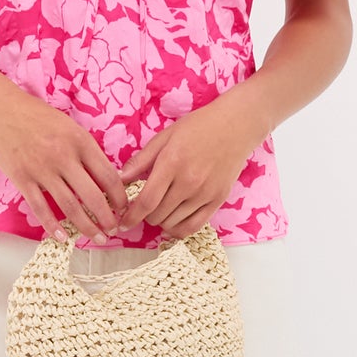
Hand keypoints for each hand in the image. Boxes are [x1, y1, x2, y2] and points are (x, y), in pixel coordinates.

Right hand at [0, 88, 130, 241]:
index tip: (123, 207)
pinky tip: (63, 237)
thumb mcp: (68, 126)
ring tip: (96, 237)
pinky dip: (52, 226)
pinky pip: (40, 208)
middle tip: (113, 229)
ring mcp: (41, 169)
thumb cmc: (35, 115)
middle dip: (107, 218)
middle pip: (92, 196)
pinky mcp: (22, 178)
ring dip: (86, 226)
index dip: (119, 196)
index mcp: (80, 141)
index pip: (108, 175)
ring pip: (69, 206)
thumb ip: (84, 150)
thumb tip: (102, 177)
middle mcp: (63, 156)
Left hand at [115, 96, 259, 238]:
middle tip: (144, 207)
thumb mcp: (165, 136)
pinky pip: (194, 227)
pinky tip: (173, 224)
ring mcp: (205, 193)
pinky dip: (179, 230)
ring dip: (161, 221)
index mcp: (171, 163)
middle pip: (158, 215)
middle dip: (145, 216)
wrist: (236, 126)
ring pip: (173, 224)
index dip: (131, 216)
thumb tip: (120, 178)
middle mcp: (189, 182)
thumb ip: (141, 159)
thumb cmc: (199, 127)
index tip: (123, 222)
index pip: (146, 201)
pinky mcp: (218, 200)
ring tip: (160, 210)